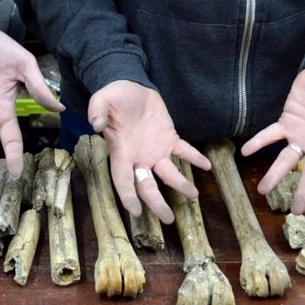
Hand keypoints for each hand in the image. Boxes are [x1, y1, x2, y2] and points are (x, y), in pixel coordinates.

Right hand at [89, 80, 210, 223]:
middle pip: (147, 186)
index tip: (135, 212)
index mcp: (120, 153)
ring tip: (194, 195)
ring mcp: (155, 150)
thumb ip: (97, 112)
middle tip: (168, 219)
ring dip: (180, 184)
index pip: (122, 180)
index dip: (128, 197)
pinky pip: (183, 151)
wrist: (129, 86)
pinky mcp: (168, 139)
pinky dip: (195, 158)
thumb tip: (96, 125)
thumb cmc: (112, 97)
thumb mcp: (101, 100)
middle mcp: (138, 158)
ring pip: (168, 173)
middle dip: (157, 203)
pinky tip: (207, 166)